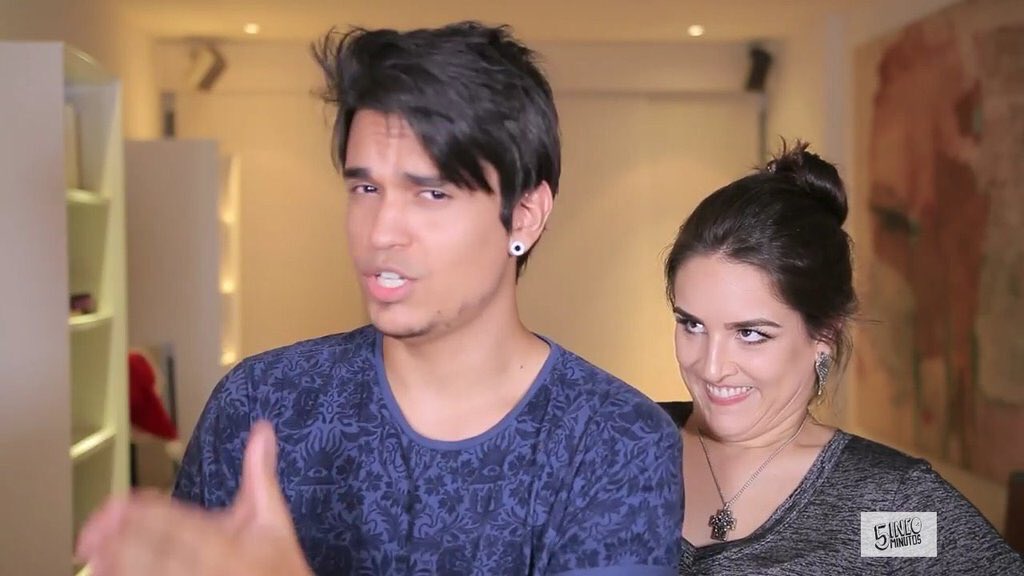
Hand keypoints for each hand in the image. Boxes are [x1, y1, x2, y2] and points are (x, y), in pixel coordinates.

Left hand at [76, 421, 311, 575]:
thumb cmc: (278, 562)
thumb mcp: (274, 516)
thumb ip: (260, 473)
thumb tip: (263, 429)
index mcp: (228, 546)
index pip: (180, 526)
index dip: (146, 514)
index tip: (120, 503)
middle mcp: (208, 570)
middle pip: (155, 554)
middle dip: (121, 539)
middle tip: (93, 528)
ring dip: (116, 564)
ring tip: (90, 551)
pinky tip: (105, 572)